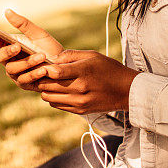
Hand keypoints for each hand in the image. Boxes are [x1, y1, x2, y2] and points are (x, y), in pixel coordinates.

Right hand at [0, 9, 63, 91]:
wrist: (64, 66)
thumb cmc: (49, 48)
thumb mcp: (38, 33)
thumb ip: (22, 23)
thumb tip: (7, 11)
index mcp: (7, 44)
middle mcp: (8, 59)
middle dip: (7, 51)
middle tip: (18, 46)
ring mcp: (15, 73)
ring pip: (12, 69)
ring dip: (27, 62)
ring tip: (41, 56)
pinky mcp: (24, 84)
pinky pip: (24, 80)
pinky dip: (34, 74)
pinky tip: (43, 69)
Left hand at [18, 49, 139, 113]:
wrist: (126, 91)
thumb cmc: (108, 69)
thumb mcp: (92, 55)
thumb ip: (70, 55)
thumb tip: (52, 59)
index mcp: (83, 72)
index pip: (54, 72)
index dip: (44, 68)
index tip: (43, 64)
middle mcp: (80, 89)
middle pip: (47, 85)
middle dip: (42, 78)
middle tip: (42, 72)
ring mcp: (79, 102)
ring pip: (48, 97)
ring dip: (46, 88)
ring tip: (51, 81)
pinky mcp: (80, 111)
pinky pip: (56, 105)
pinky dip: (53, 97)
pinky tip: (60, 90)